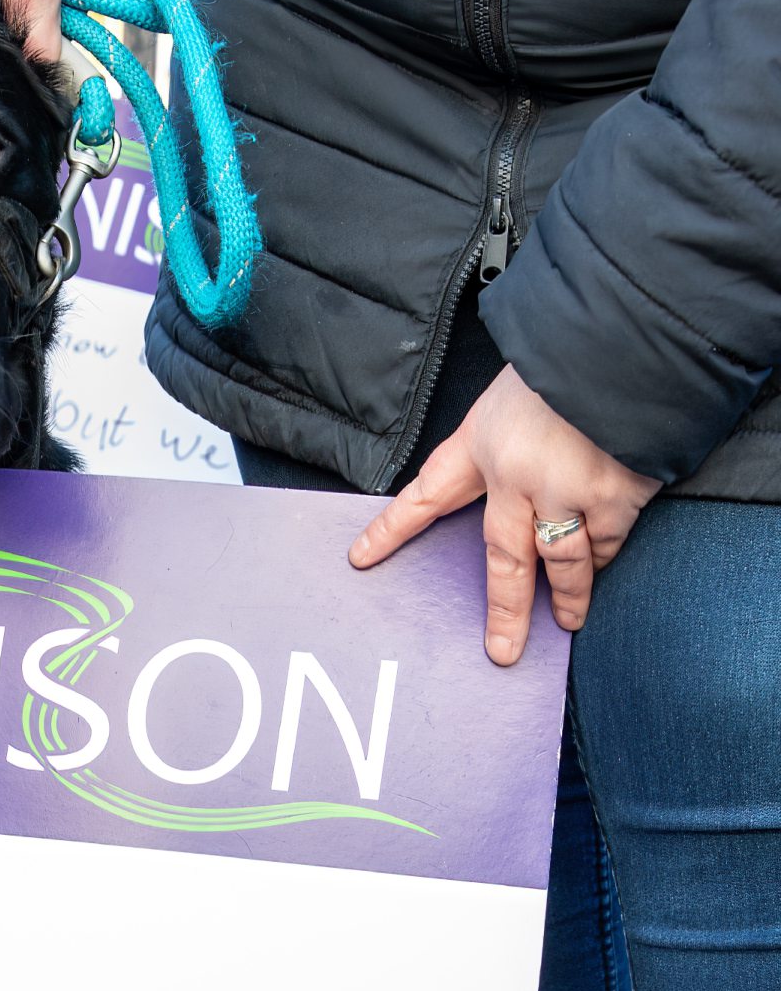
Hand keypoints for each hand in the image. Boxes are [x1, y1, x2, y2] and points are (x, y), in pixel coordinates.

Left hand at [349, 365, 661, 664]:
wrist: (631, 337)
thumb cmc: (572, 359)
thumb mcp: (515, 393)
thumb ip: (506, 447)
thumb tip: (521, 494)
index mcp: (482, 444)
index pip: (426, 494)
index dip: (392, 530)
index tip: (360, 558)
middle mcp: (516, 476)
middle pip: (503, 561)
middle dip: (506, 612)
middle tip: (503, 653)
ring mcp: (565, 491)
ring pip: (564, 563)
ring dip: (570, 596)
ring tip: (570, 621)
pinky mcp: (613, 497)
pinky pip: (605, 542)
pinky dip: (605, 551)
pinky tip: (605, 555)